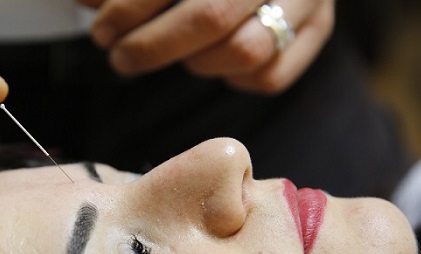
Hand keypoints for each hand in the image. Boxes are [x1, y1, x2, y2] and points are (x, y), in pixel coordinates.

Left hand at [78, 0, 333, 93]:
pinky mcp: (320, 28)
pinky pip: (270, 76)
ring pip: (245, 51)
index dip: (130, 7)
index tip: (101, 29)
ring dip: (196, 62)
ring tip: (176, 53)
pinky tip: (214, 62)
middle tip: (120, 57)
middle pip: (211, 16)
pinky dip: (234, 79)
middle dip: (153, 46)